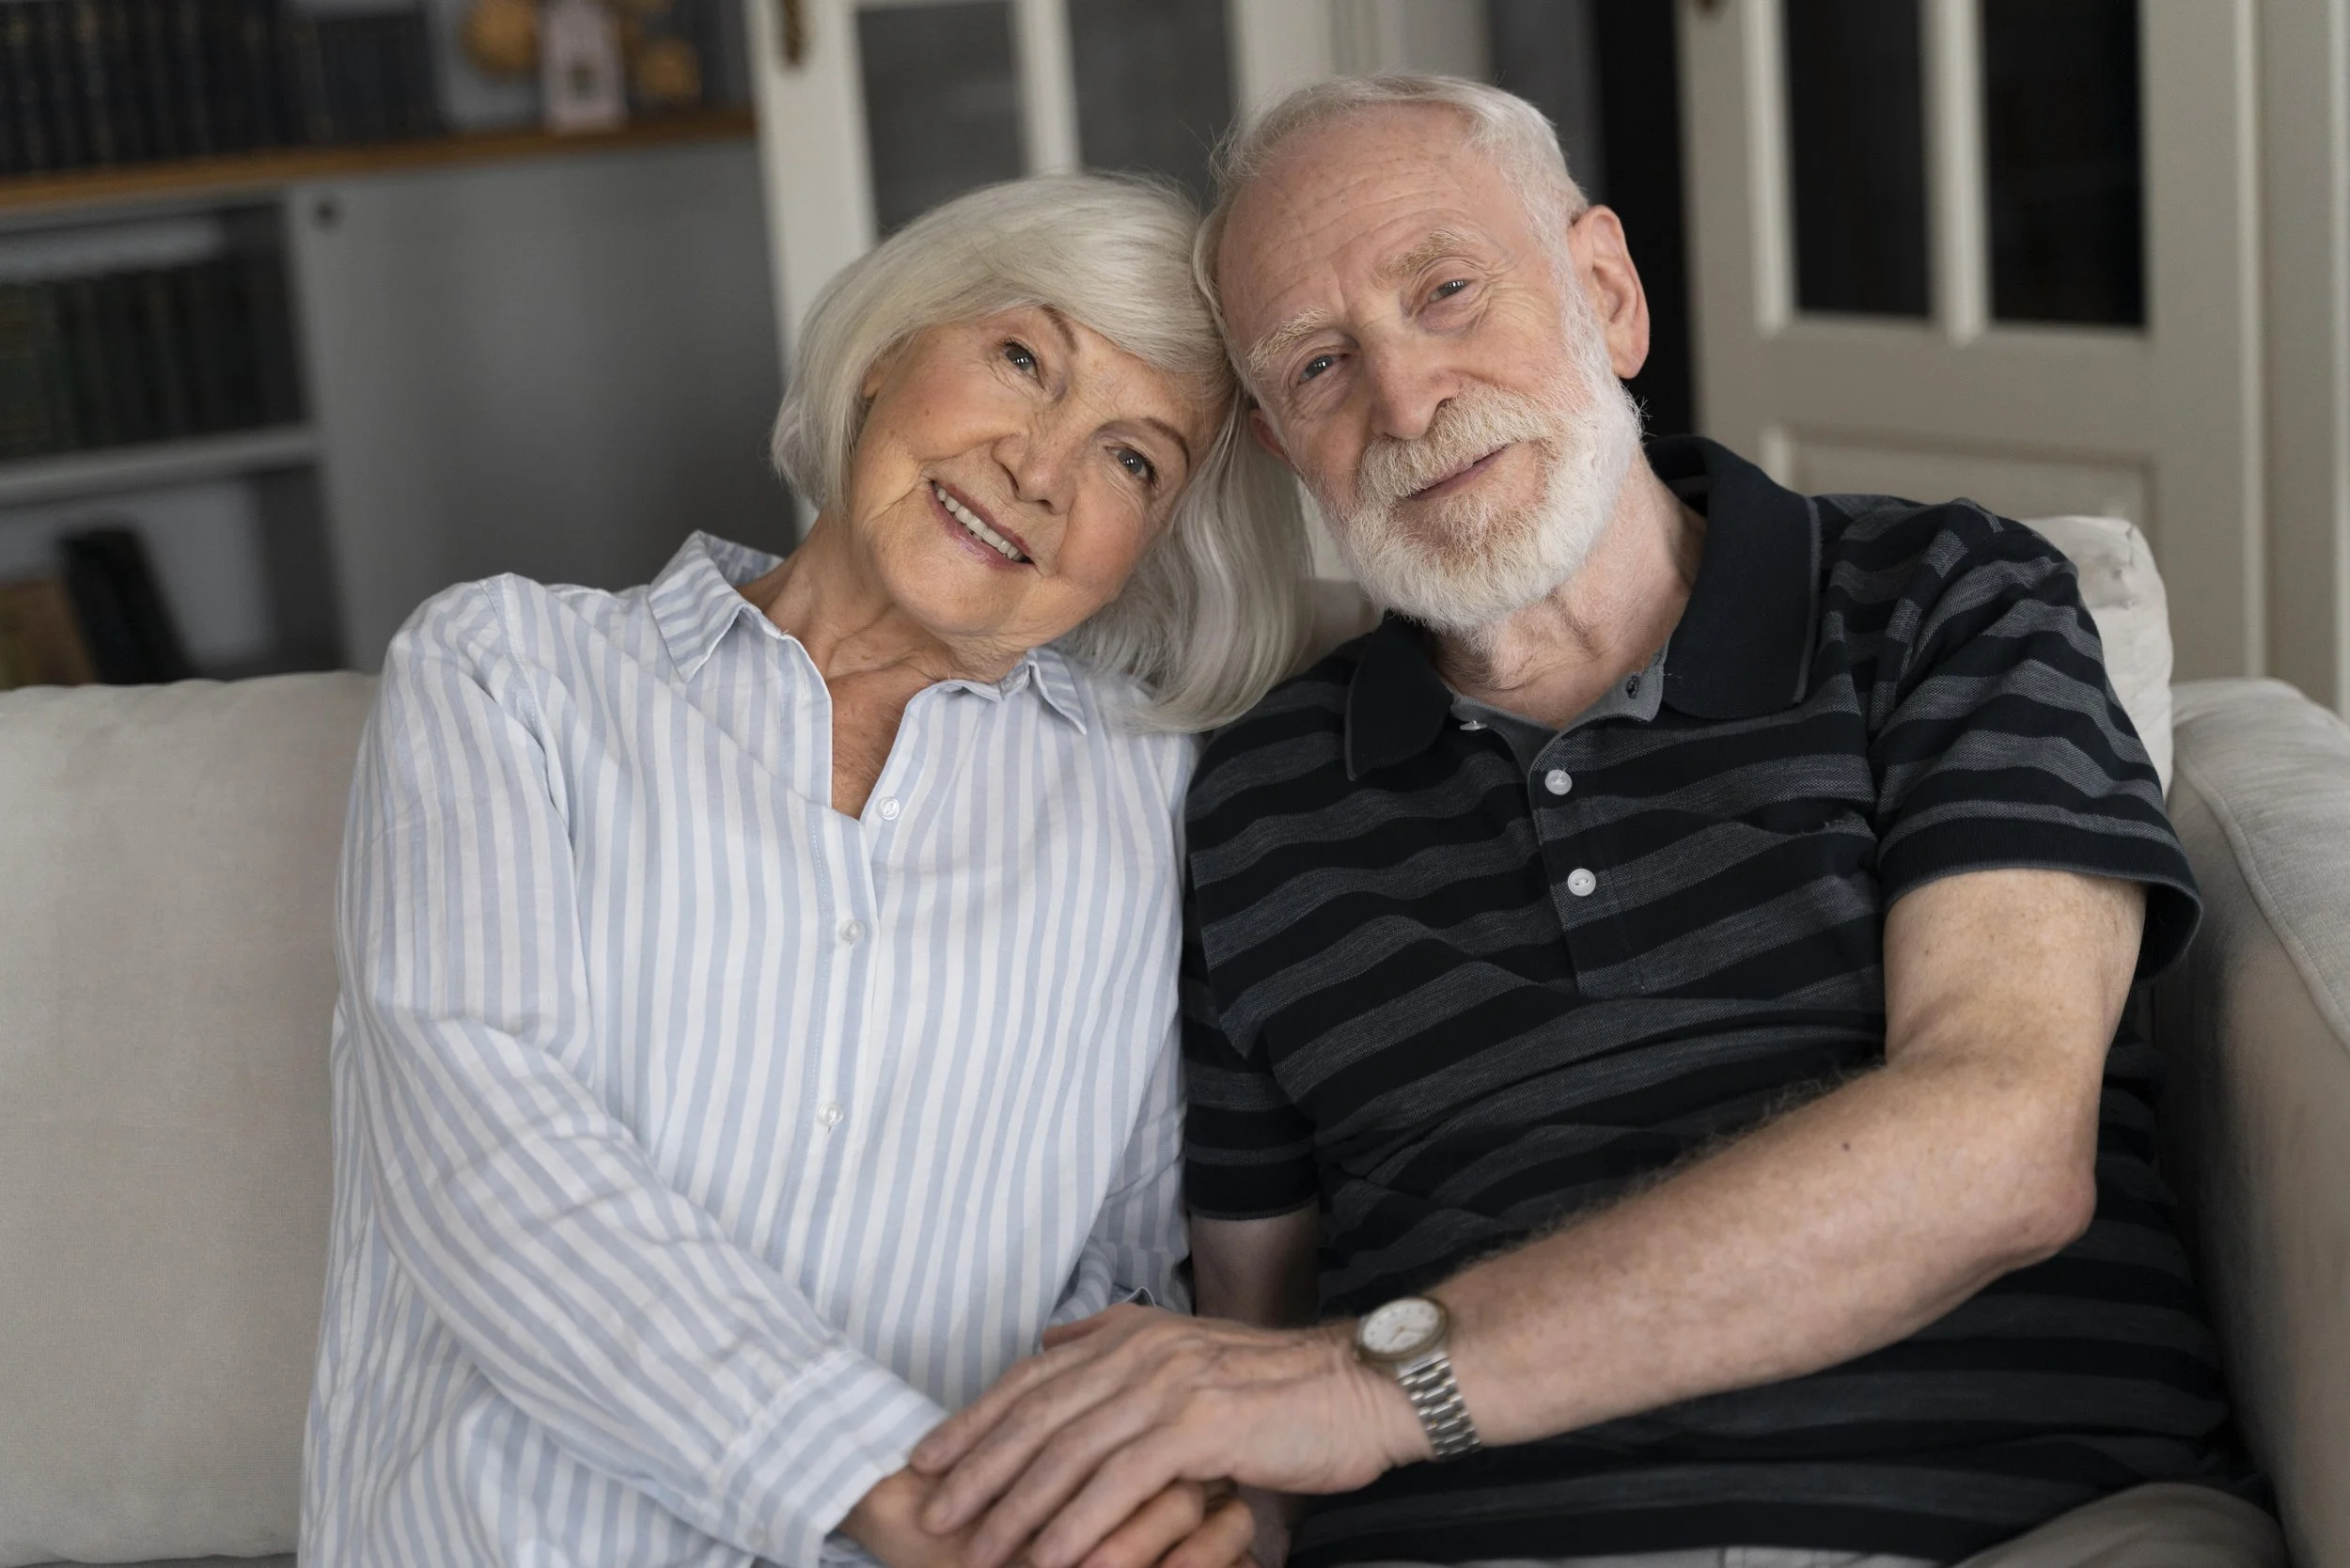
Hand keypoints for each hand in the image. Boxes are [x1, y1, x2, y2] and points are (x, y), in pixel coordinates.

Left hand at [905, 1305, 1424, 1567]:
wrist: (1362, 1387)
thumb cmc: (1279, 1388)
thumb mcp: (1190, 1350)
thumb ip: (1118, 1343)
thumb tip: (1051, 1341)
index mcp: (1133, 1332)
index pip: (1032, 1377)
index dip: (974, 1419)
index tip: (926, 1460)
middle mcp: (1141, 1352)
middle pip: (1037, 1414)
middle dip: (976, 1467)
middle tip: (931, 1513)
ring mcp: (1168, 1386)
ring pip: (1069, 1452)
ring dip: (1016, 1507)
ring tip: (978, 1551)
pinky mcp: (1200, 1426)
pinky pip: (1120, 1482)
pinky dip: (1078, 1523)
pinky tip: (1050, 1560)